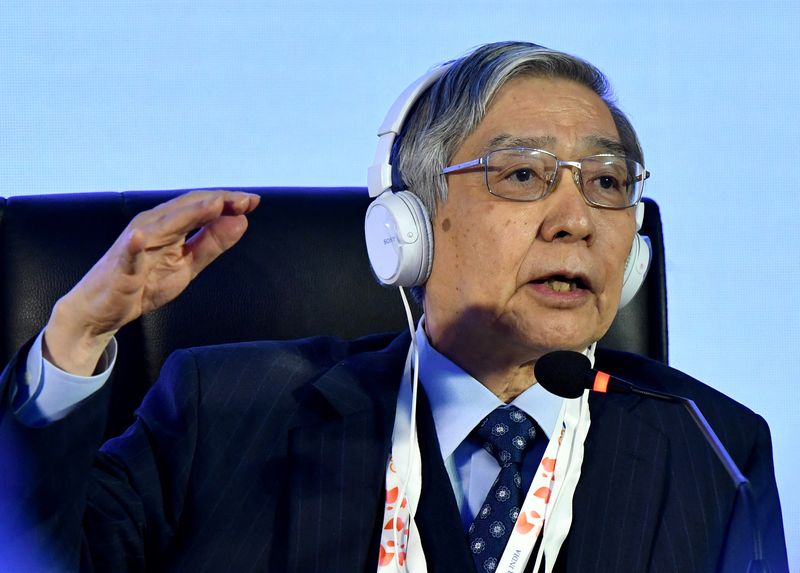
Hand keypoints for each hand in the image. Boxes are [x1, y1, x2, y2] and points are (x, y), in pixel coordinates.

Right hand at [43, 190, 260, 374]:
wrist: (102, 310)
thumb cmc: (145, 282)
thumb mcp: (187, 264)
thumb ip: (211, 244)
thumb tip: (241, 221)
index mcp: (169, 225)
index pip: (201, 206)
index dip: (228, 202)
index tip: (254, 201)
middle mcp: (152, 226)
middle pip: (187, 208)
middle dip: (218, 202)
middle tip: (247, 200)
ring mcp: (135, 244)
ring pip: (163, 224)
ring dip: (189, 213)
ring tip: (215, 205)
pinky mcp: (121, 267)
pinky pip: (128, 254)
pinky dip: (134, 246)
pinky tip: (140, 238)